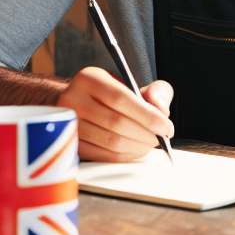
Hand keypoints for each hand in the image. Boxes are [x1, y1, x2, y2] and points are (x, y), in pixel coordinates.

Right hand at [57, 68, 173, 162]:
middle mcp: (73, 99)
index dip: (148, 116)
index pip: (121, 98)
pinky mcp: (70, 143)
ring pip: (109, 141)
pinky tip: (135, 151)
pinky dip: (123, 156)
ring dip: (136, 147)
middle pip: (115, 122)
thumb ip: (155, 92)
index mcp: (90, 78)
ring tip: (149, 144)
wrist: (76, 104)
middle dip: (145, 134)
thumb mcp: (133, 83)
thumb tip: (162, 111)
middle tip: (159, 139)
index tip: (167, 128)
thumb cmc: (109, 95)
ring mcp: (67, 124)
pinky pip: (101, 155)